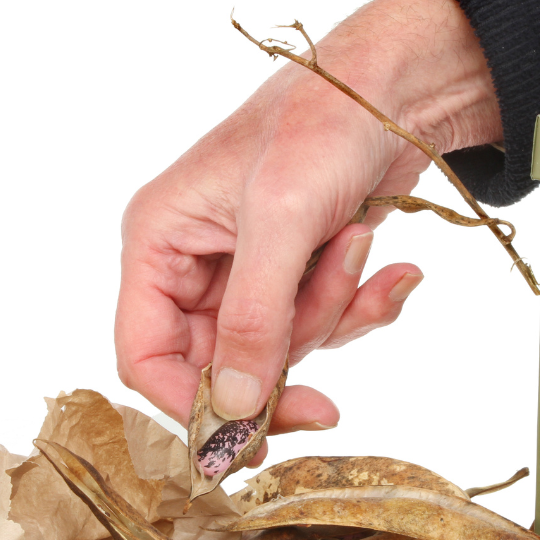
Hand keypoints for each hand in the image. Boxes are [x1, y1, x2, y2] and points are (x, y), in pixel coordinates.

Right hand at [115, 0, 501, 460]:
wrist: (393, 95)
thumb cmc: (320, 127)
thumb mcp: (280, 220)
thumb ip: (254, 319)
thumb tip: (236, 409)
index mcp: (161, 244)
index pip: (146, 355)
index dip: (191, 407)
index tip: (247, 444)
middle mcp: (198, 267)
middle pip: (224, 365)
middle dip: (285, 363)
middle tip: (327, 403)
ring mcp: (253, 276)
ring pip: (283, 349)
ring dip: (332, 311)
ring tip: (354, 242)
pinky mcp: (302, 277)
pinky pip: (327, 324)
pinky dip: (364, 305)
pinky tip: (394, 270)